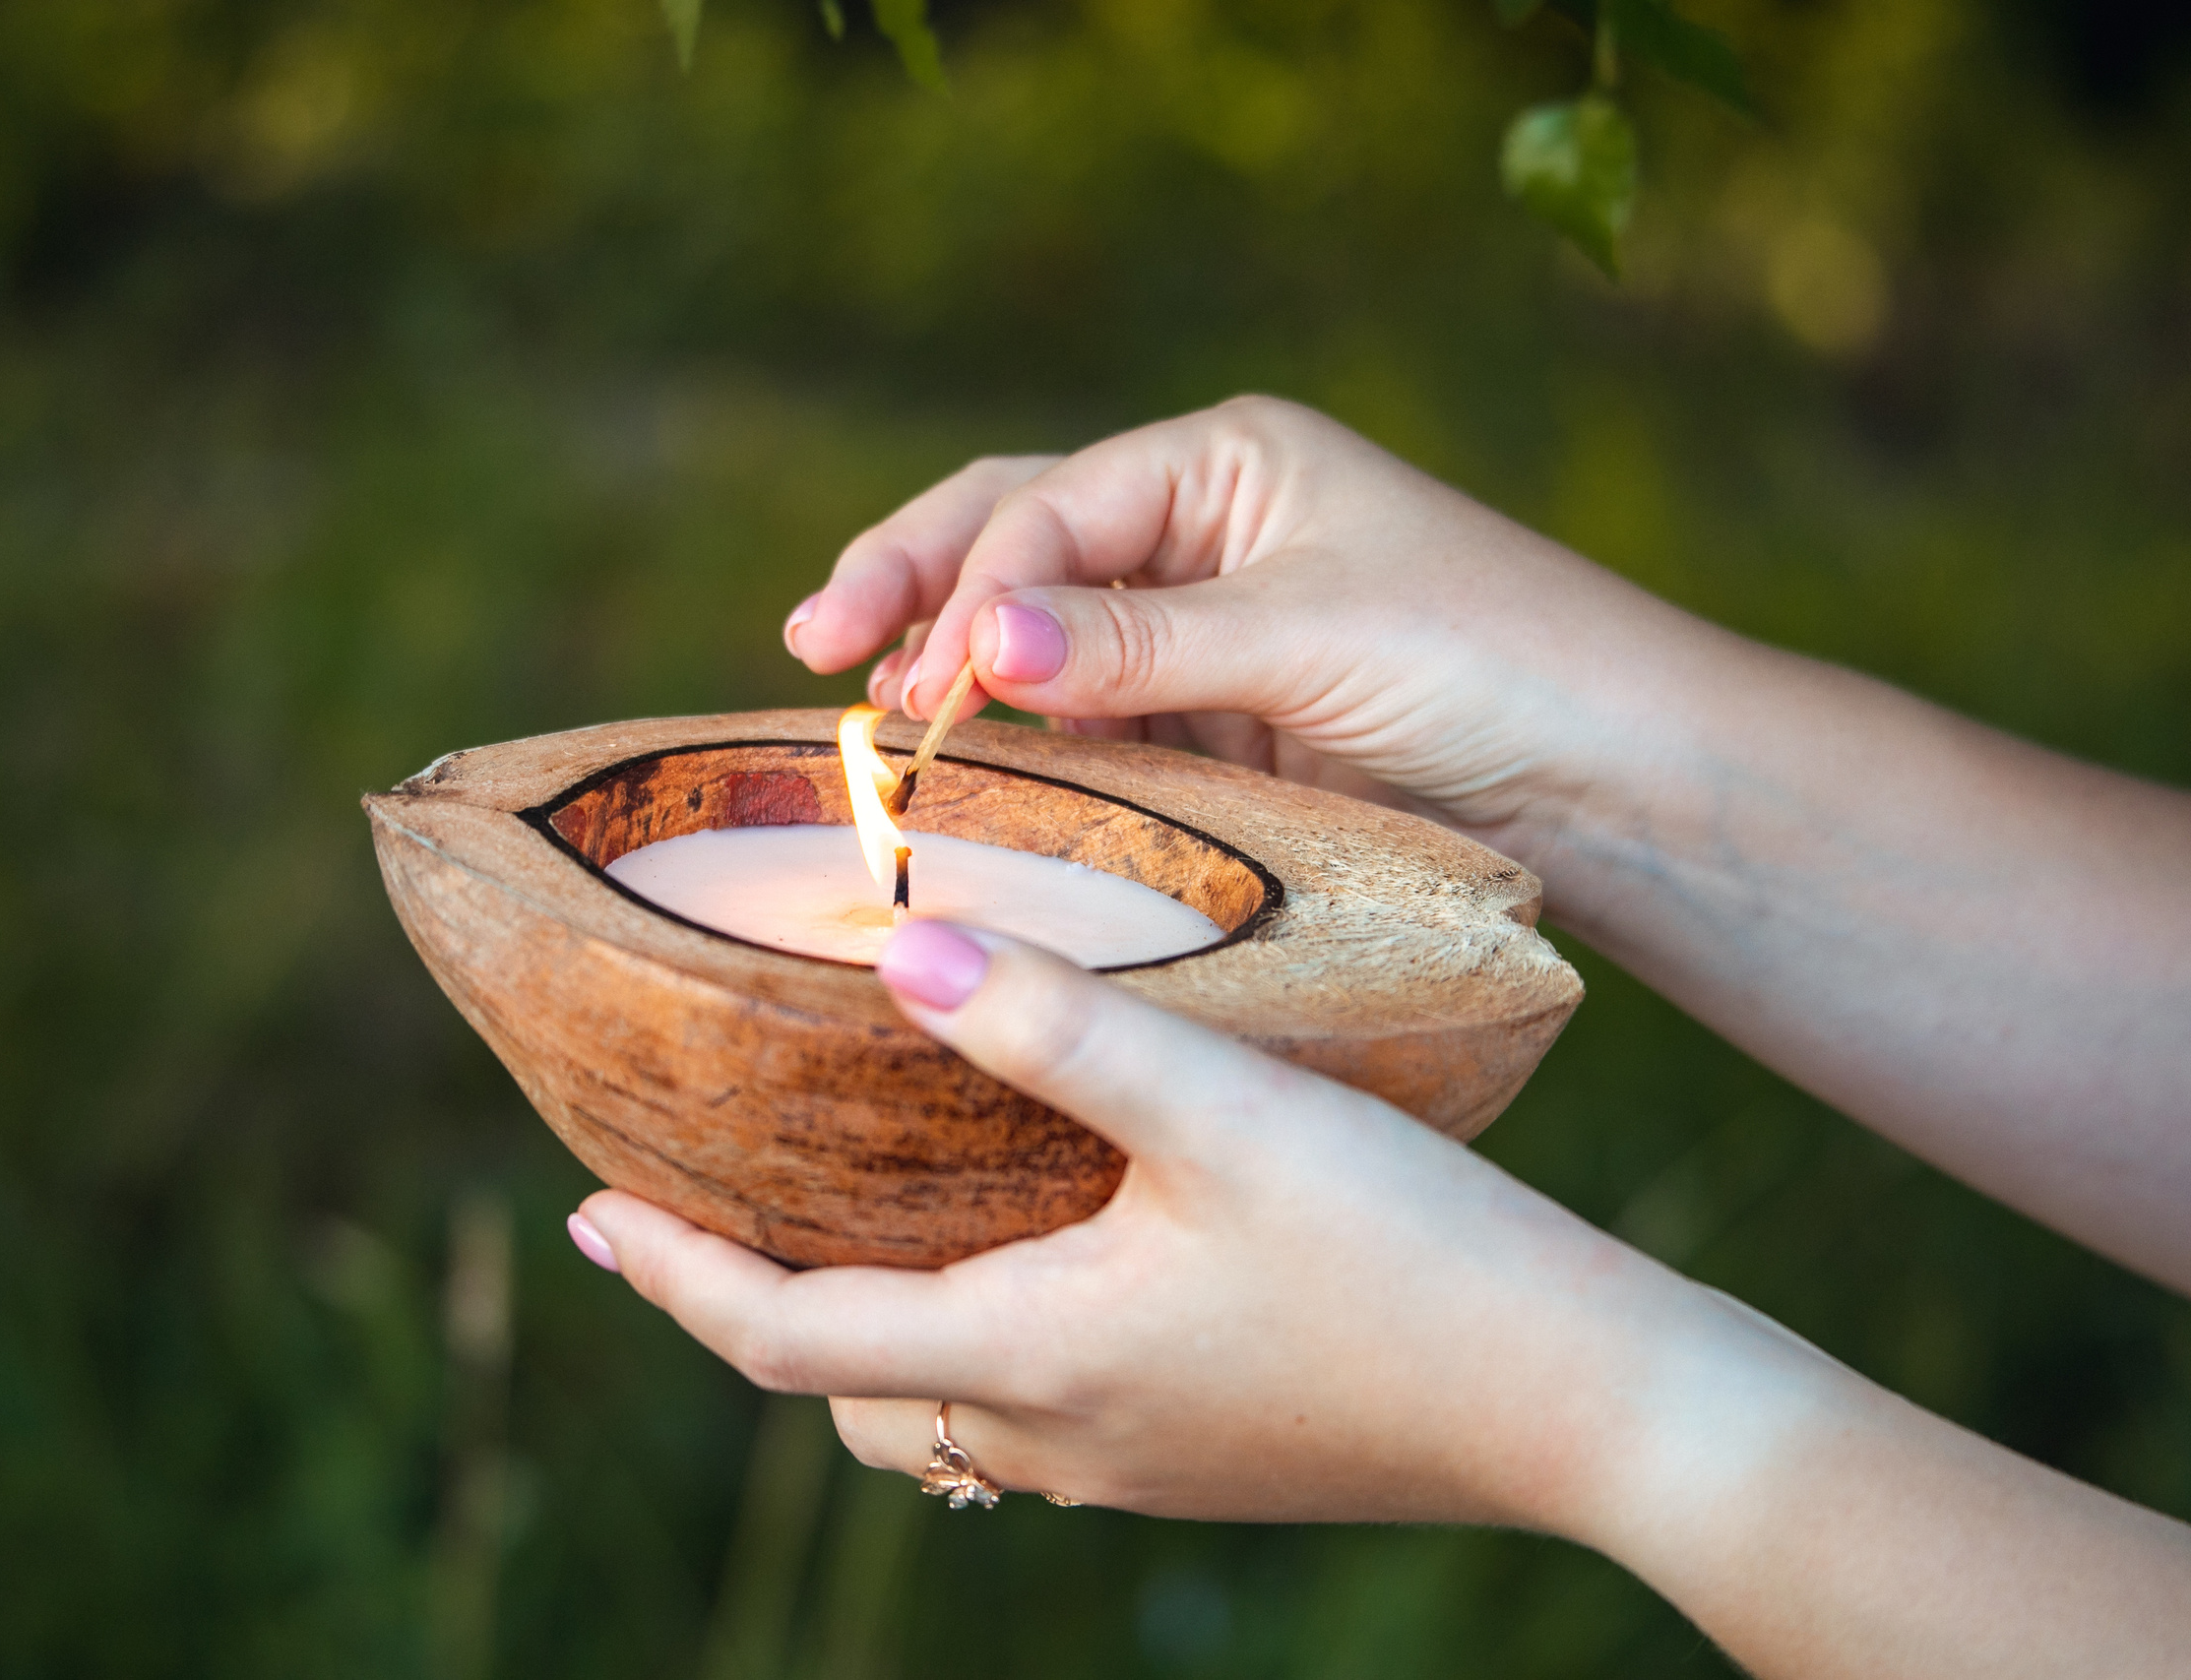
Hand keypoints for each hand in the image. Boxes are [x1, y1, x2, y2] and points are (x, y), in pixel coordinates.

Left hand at [573, 919, 1775, 1528]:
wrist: (1597, 1408)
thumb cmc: (1419, 1257)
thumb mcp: (1229, 1115)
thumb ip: (1058, 1024)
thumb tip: (902, 941)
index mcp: (1036, 1359)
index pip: (784, 1335)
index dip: (669, 1275)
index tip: (584, 1207)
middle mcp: (1062, 1441)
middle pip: (845, 1390)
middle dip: (750, 1307)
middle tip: (698, 1207)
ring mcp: (1137, 1469)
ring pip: (936, 1409)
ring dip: (860, 1324)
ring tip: (836, 1215)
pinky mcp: (1206, 1458)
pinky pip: (1029, 1410)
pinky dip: (962, 1336)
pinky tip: (1014, 1251)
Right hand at [779, 396, 1724, 866]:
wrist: (1613, 781)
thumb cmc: (1493, 661)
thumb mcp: (1307, 633)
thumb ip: (1137, 642)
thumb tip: (975, 644)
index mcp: (1225, 464)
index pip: (1050, 507)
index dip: (972, 589)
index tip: (928, 684)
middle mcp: (1199, 534)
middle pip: (1012, 538)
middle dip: (910, 585)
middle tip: (811, 649)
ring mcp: (1195, 634)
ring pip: (1034, 639)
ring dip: (950, 671)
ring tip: (868, 719)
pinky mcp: (1210, 729)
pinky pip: (1086, 727)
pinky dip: (1018, 748)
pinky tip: (964, 774)